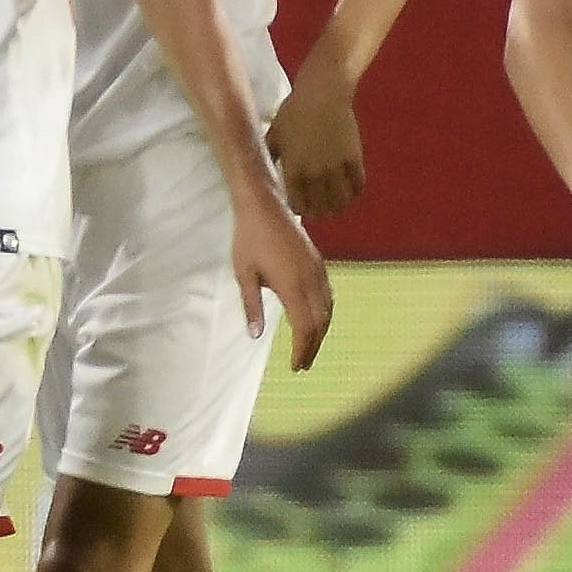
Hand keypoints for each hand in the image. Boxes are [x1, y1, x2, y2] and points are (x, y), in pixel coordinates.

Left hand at [230, 187, 336, 371]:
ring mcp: (317, 269)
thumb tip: (255, 335)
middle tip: (302, 364)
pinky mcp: (317, 261)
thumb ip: (251, 306)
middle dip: (312, 346)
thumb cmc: (249, 239)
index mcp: (291, 285)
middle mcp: (309, 278)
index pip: (305, 327)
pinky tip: (316, 319)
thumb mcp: (244, 274)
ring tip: (309, 347)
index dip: (302, 350)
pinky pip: (328, 293)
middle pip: (320, 322)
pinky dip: (325, 312)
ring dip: (320, 331)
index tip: (295, 366)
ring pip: (327, 308)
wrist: (263, 205)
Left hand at [266, 70, 368, 217]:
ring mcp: (336, 167)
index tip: (301, 208)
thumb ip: (271, 155)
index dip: (300, 209)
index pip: (298, 204)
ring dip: (338, 206)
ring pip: (340, 200)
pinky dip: (354, 192)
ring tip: (336, 206)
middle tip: (319, 210)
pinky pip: (357, 184)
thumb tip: (267, 170)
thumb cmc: (293, 111)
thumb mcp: (274, 134)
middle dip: (319, 212)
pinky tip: (350, 191)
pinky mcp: (354, 158)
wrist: (322, 93)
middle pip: (321, 206)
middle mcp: (315, 173)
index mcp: (294, 170)